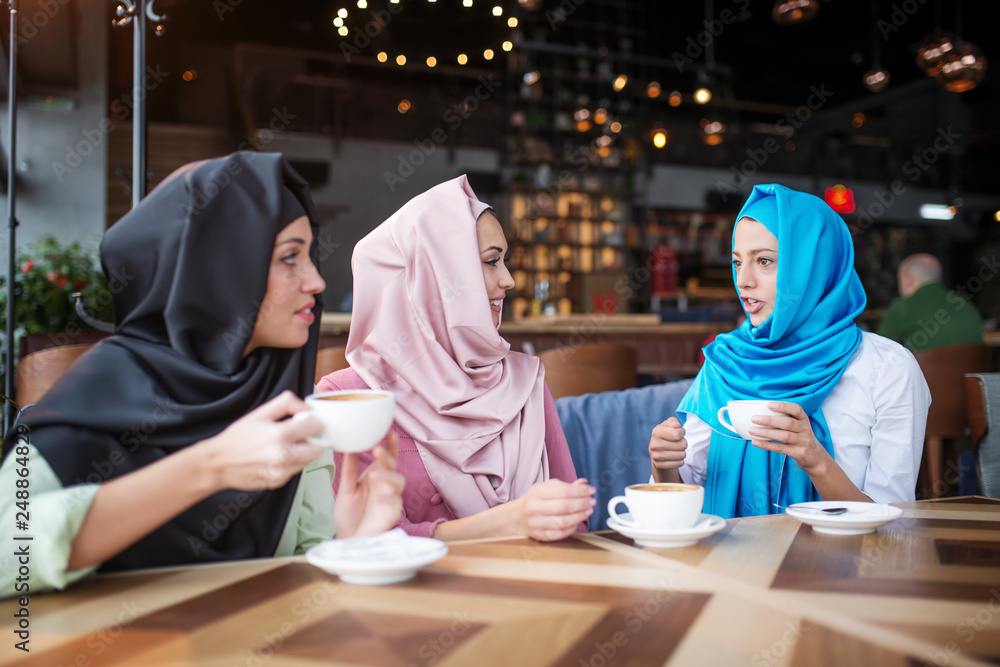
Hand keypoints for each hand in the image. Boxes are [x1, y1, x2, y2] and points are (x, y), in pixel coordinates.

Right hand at [201, 391, 324, 491]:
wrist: (218, 463)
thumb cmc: (237, 437)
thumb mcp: (260, 413)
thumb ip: (286, 403)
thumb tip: (307, 408)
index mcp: (280, 435)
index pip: (315, 427)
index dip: (310, 422)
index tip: (303, 422)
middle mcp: (284, 456)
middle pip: (318, 448)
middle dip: (311, 440)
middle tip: (296, 436)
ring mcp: (282, 472)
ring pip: (308, 461)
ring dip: (302, 453)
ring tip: (282, 447)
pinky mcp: (279, 482)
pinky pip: (295, 471)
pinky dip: (291, 464)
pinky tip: (275, 458)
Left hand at [333, 433, 404, 538]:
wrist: (348, 538)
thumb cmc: (348, 515)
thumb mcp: (346, 489)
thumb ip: (349, 469)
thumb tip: (350, 447)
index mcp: (375, 476)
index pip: (386, 458)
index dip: (390, 446)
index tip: (391, 434)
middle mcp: (385, 485)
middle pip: (394, 467)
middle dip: (388, 457)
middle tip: (377, 450)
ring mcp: (390, 498)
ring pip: (399, 482)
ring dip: (388, 476)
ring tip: (374, 476)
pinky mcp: (392, 513)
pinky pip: (396, 503)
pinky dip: (389, 498)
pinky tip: (380, 498)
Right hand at [512, 478, 594, 541]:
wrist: (516, 517)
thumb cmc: (535, 500)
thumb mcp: (546, 487)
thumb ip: (565, 486)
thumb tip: (584, 483)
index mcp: (536, 492)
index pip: (563, 491)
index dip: (580, 491)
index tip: (591, 491)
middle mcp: (534, 507)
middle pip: (564, 506)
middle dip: (582, 503)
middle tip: (592, 501)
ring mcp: (536, 523)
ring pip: (563, 522)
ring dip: (580, 516)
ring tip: (588, 511)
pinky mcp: (539, 535)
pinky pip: (560, 534)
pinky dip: (572, 528)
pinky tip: (578, 521)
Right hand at [649, 417, 685, 481]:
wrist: (657, 452)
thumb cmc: (666, 436)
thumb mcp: (668, 425)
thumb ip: (673, 421)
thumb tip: (677, 426)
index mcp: (656, 432)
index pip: (677, 434)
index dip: (682, 433)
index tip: (679, 433)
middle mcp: (654, 444)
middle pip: (682, 445)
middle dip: (684, 443)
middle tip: (678, 443)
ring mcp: (656, 456)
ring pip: (682, 455)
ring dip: (683, 452)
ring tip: (677, 450)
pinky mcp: (659, 465)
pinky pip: (679, 463)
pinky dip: (680, 461)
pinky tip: (675, 458)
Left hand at [748, 402, 831, 474]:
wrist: (816, 457)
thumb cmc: (800, 437)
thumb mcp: (798, 426)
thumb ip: (784, 419)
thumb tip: (759, 413)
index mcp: (804, 419)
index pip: (797, 409)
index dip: (783, 406)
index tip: (769, 405)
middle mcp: (805, 429)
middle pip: (788, 423)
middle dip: (770, 420)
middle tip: (754, 418)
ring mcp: (803, 442)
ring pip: (784, 436)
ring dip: (766, 433)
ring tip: (752, 430)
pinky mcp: (799, 453)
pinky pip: (781, 448)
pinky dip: (767, 445)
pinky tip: (756, 442)